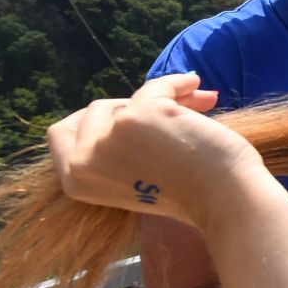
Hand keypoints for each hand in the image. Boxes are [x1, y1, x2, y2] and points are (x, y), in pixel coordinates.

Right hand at [47, 74, 262, 228]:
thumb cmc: (191, 192)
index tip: (123, 118)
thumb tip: (129, 102)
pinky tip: (202, 91)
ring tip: (198, 107)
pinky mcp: (136, 118)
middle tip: (169, 117)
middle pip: (95, 110)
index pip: (60, 133)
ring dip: (165, 98)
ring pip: (129, 98)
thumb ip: (117, 146)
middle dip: (134, 109)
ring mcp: (107, 138)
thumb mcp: (133, 174)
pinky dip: (181, 85)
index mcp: (76, 181)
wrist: (226, 202)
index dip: (92, 121)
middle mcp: (82, 162)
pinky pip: (157, 86)